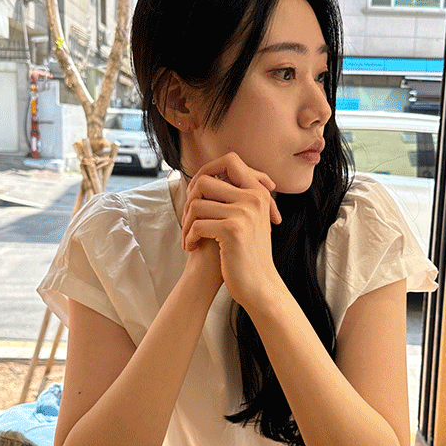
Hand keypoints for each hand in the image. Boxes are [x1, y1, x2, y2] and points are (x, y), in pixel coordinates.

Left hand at [181, 153, 282, 307]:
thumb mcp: (246, 220)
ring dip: (186, 224)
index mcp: (258, 192)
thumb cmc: (246, 254)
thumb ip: (232, 198)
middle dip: (190, 201)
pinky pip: (198, 224)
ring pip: (197, 204)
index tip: (197, 191)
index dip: (207, 169)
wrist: (259, 286)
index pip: (230, 160)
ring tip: (190, 238)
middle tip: (189, 221)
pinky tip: (192, 248)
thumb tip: (201, 180)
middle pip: (205, 181)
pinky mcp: (233, 230)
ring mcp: (244, 213)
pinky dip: (189, 237)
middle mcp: (254, 198)